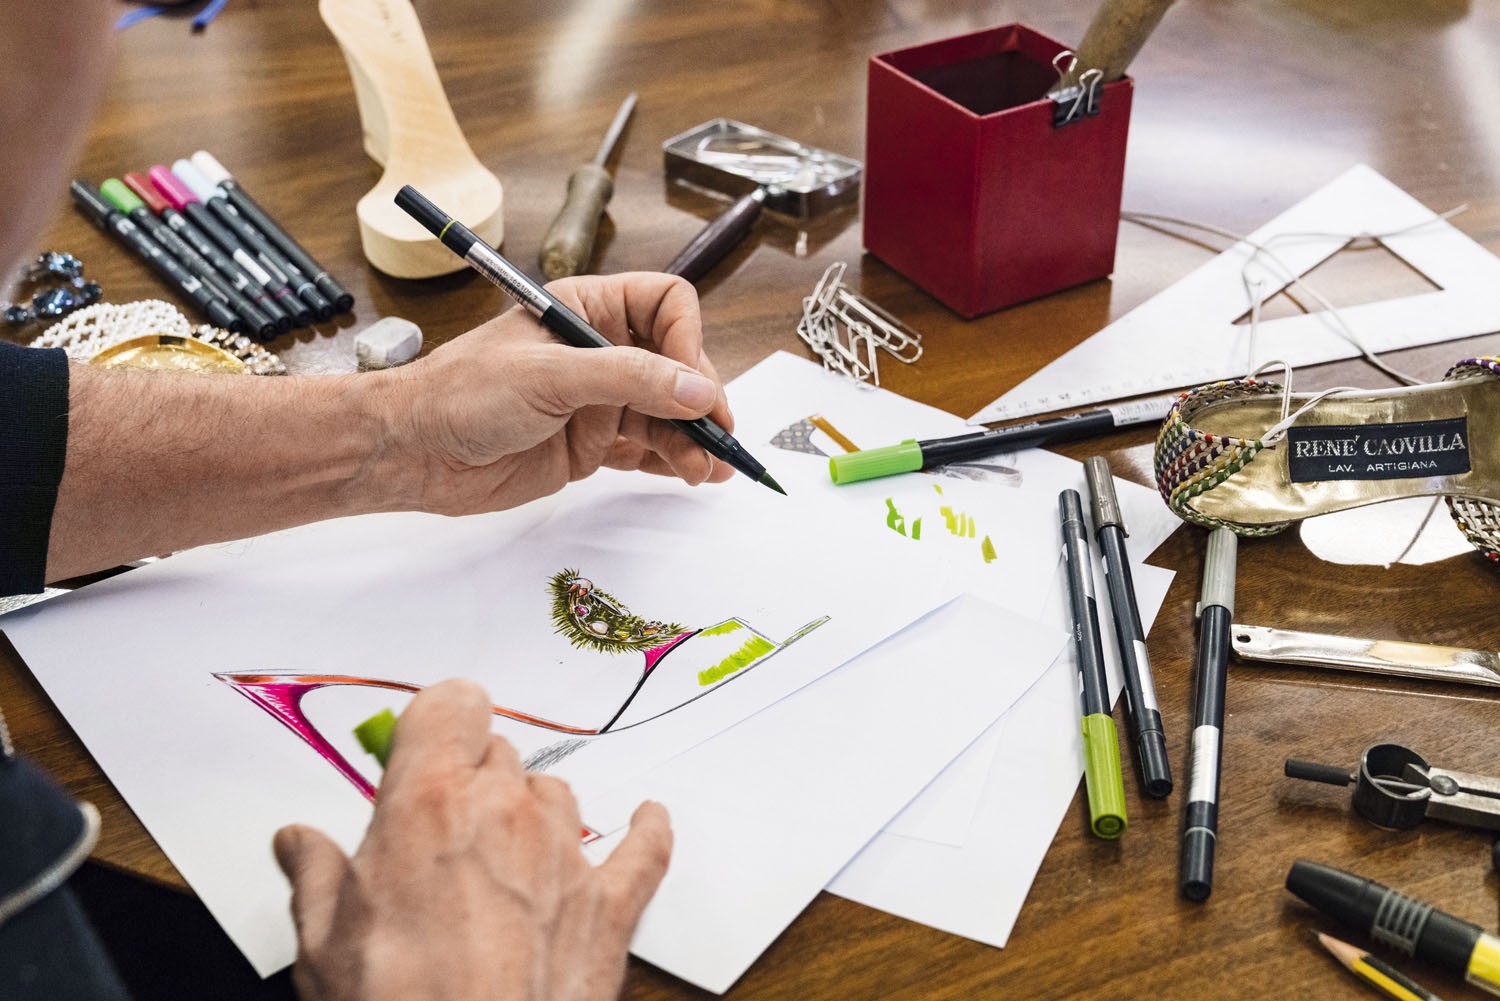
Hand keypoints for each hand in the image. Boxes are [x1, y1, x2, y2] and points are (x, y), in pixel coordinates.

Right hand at [272, 679, 672, 1000]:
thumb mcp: (323, 943)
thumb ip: (316, 877)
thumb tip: (299, 843)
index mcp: (428, 804)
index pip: (451, 705)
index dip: (438, 718)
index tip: (423, 740)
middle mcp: (504, 813)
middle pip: (498, 753)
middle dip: (470, 778)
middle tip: (443, 824)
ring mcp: (563, 856)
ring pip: (556, 793)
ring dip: (531, 812)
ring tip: (501, 854)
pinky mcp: (608, 906)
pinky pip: (643, 849)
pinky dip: (645, 831)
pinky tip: (647, 818)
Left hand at [389, 272, 736, 514]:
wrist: (415, 452)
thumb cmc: (462, 394)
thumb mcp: (550, 376)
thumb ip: (628, 380)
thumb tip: (696, 389)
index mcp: (587, 310)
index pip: (665, 305)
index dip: (686, 339)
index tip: (689, 380)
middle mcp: (600, 352)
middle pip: (678, 364)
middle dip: (702, 398)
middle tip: (716, 433)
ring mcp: (599, 400)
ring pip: (669, 413)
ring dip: (695, 438)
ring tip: (710, 468)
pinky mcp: (592, 444)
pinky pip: (649, 449)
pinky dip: (677, 460)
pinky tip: (698, 473)